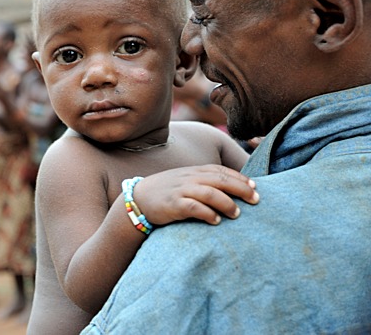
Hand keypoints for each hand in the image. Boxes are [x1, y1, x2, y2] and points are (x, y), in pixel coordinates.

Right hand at [133, 165, 258, 225]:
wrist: (138, 199)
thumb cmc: (167, 192)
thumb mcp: (185, 182)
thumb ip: (204, 183)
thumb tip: (231, 190)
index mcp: (194, 172)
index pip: (221, 171)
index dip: (240, 178)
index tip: (256, 187)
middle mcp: (189, 178)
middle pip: (220, 180)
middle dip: (240, 189)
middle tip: (256, 200)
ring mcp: (180, 191)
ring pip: (209, 193)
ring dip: (226, 203)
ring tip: (237, 214)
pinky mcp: (172, 205)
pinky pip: (193, 207)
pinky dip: (207, 213)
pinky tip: (216, 221)